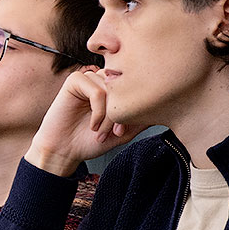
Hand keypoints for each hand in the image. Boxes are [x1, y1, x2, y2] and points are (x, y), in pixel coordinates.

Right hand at [25, 68, 143, 175]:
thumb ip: (141, 119)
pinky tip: (92, 125)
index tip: (123, 131)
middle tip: (115, 132)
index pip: (133, 87)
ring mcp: (89, 78)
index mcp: (113, 88)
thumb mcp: (124, 132)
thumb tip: (164, 109)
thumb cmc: (90, 141)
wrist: (64, 151)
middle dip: (121, 113)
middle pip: (123, 87)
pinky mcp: (75, 81)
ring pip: (111, 90)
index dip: (132, 110)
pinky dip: (98, 112)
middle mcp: (102, 79)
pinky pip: (97, 92)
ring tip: (101, 131)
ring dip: (109, 115)